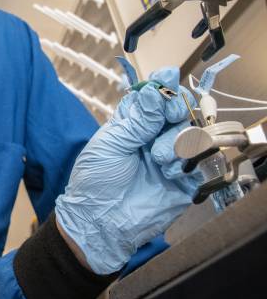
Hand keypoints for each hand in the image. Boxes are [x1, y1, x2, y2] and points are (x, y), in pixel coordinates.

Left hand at [55, 67, 201, 273]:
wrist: (100, 221)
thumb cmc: (95, 181)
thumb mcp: (110, 144)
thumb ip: (137, 119)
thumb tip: (154, 92)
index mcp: (132, 124)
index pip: (154, 97)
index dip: (163, 86)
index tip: (167, 78)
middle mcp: (154, 137)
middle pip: (179, 110)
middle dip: (177, 108)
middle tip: (169, 115)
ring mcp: (171, 157)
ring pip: (192, 132)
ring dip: (179, 140)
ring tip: (159, 159)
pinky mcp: (186, 180)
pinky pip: (203, 161)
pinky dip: (189, 162)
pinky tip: (170, 174)